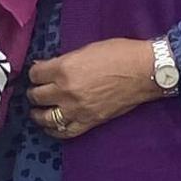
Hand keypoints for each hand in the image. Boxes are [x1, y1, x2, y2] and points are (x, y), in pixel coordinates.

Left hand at [27, 38, 163, 139]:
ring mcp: (77, 109)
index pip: (35, 74)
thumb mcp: (87, 49)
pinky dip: (54, 130)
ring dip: (38, 113)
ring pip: (46, 117)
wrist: (145, 71)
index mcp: (65, 68)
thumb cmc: (119, 54)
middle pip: (37, 96)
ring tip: (37, 110)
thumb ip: (64, 60)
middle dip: (34, 92)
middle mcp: (66, 90)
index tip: (38, 73)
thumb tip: (45, 66)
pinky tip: (51, 126)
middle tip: (37, 90)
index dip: (35, 73)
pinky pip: (64, 132)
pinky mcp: (89, 121)